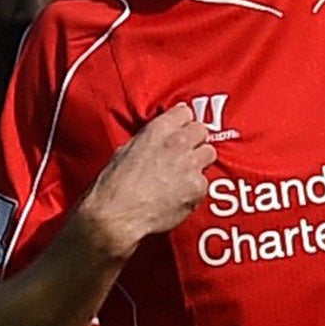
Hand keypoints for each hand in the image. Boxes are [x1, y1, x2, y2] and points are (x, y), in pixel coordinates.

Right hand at [77, 104, 213, 259]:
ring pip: (209, 153)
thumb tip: (158, 140)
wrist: (118, 213)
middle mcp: (177, 143)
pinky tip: (179, 195)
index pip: (185, 112)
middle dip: (195, 139)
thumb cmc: (115, 184)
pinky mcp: (198, 187)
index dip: (182, 122)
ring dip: (199, 161)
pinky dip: (194, 188)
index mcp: (157, 129)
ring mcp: (190, 165)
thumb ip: (149, 139)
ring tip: (185, 173)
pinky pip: (204, 182)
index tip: (180, 129)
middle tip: (186, 151)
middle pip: (201, 130)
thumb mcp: (126, 149)